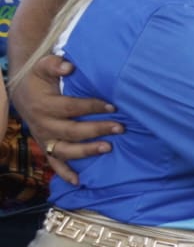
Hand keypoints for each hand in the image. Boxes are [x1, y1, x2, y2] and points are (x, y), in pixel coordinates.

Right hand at [10, 54, 118, 183]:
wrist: (20, 91)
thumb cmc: (38, 78)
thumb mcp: (42, 66)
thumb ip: (54, 64)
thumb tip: (68, 67)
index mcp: (43, 105)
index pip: (70, 108)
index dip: (91, 107)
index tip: (113, 106)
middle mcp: (43, 125)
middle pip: (72, 131)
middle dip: (97, 129)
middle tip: (120, 128)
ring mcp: (44, 138)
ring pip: (64, 150)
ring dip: (86, 151)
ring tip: (108, 148)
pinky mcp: (46, 146)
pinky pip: (54, 162)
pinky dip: (65, 173)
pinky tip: (78, 181)